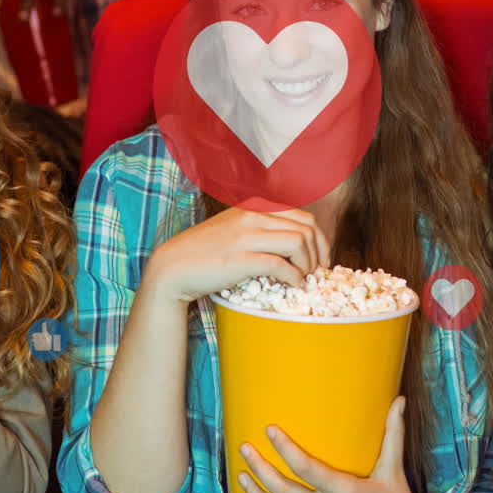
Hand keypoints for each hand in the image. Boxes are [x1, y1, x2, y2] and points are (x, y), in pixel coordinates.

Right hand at [144, 206, 331, 304]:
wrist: (173, 267)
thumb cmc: (204, 252)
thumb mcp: (234, 228)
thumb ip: (261, 227)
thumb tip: (295, 243)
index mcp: (254, 207)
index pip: (303, 216)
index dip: (319, 239)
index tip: (319, 259)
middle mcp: (252, 216)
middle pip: (306, 228)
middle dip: (319, 253)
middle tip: (316, 273)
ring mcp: (245, 237)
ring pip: (298, 242)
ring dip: (308, 265)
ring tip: (303, 279)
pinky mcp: (239, 259)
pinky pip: (280, 264)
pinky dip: (294, 277)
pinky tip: (292, 284)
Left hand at [238, 396, 411, 492]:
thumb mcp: (394, 473)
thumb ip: (392, 436)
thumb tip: (399, 400)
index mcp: (345, 490)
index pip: (307, 469)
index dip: (285, 449)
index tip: (270, 429)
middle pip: (284, 491)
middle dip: (261, 468)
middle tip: (244, 447)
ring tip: (242, 473)